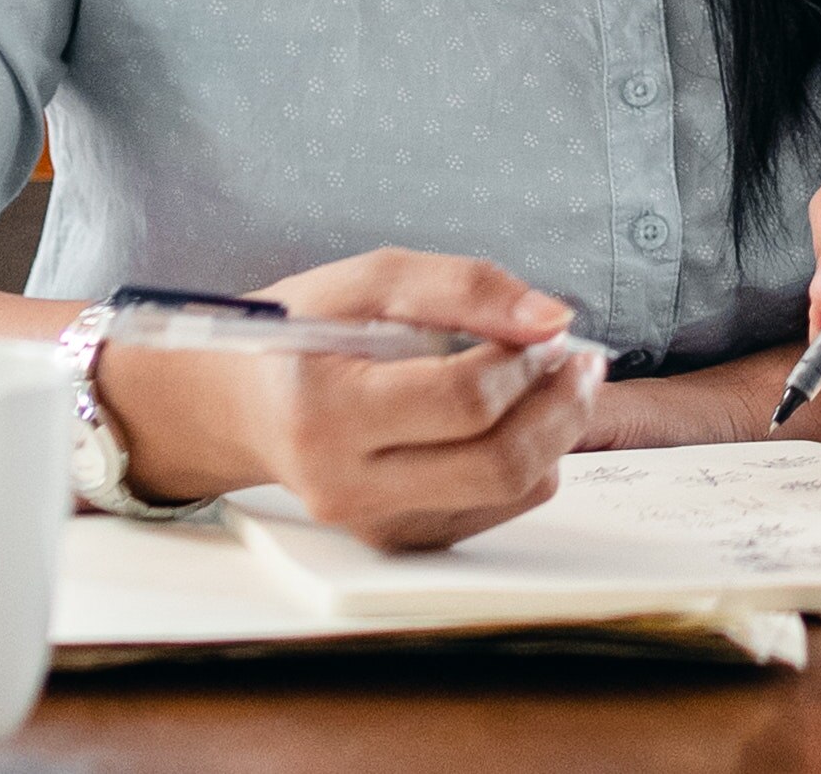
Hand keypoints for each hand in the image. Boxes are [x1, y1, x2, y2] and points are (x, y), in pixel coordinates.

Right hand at [93, 249, 602, 549]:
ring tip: (554, 381)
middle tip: (580, 360)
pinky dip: (527, 460)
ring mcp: (373, 522)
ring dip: (556, 433)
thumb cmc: (302, 334)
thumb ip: (463, 288)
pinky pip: (496, 509)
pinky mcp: (398, 538)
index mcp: (327, 412)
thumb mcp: (367, 281)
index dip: (525, 360)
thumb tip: (552, 318)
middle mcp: (347, 484)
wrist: (239, 407)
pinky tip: (516, 418)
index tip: (549, 329)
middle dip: (563, 406)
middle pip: (498, 463)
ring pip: (511, 492)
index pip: (462, 400)